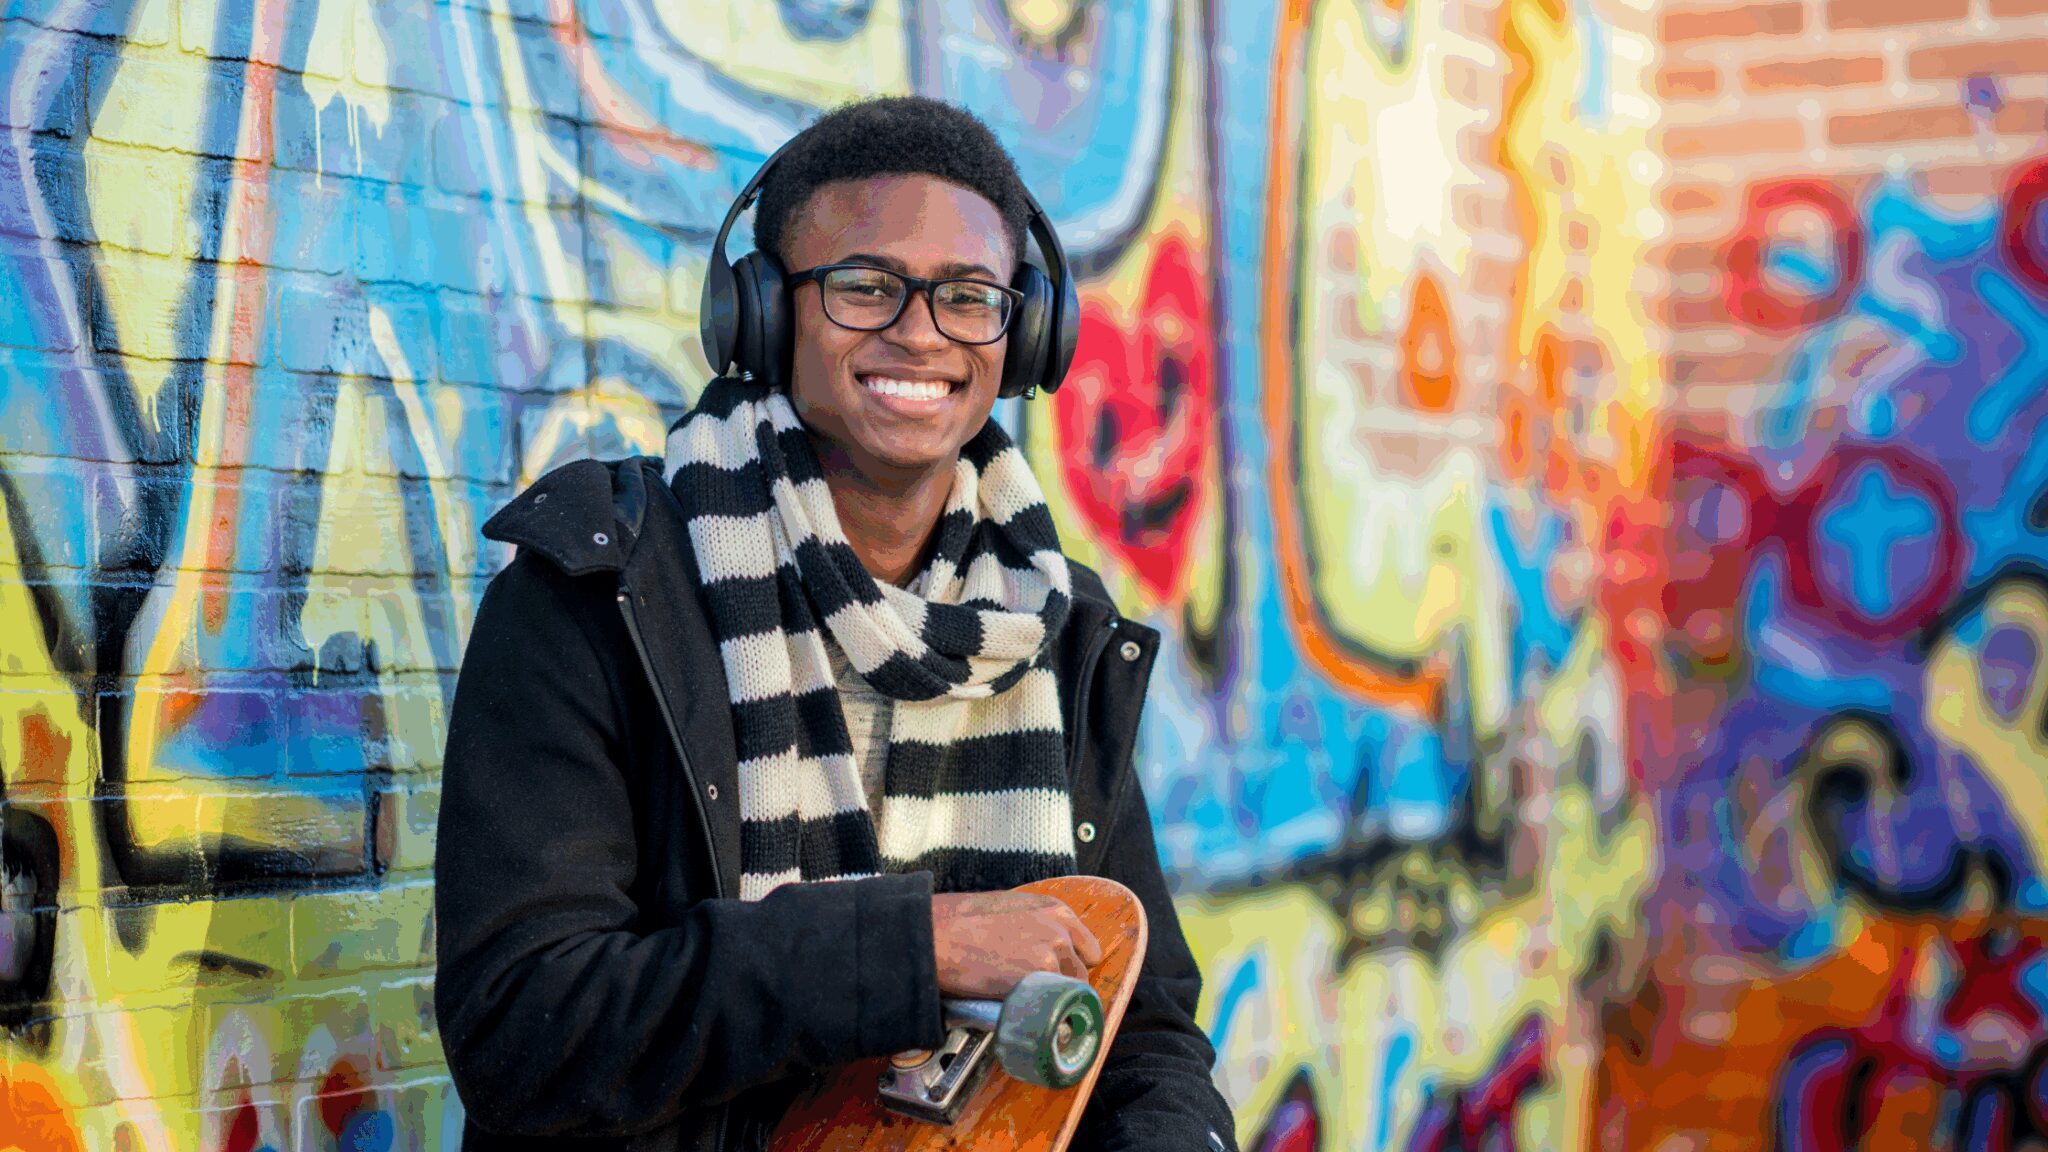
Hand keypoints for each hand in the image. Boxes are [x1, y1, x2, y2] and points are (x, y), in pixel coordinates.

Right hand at [930, 891, 1102, 1000]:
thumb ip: (1033, 925)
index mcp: (1054, 908)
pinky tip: (1022, 1010)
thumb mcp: (1006, 908)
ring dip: (1051, 1001)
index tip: (1055, 976)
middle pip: (1081, 972)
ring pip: (1069, 992)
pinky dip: (1042, 1013)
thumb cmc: (957, 921)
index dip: (1069, 965)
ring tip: (1023, 1003)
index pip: (1086, 948)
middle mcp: (1060, 928)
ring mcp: (1053, 953)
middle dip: (1062, 985)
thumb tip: (1037, 949)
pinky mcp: (1041, 977)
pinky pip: (1054, 1005)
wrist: (935, 934)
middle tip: (1035, 993)